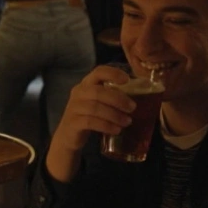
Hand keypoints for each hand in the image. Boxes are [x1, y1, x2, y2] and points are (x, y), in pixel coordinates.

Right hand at [45, 65, 135, 181]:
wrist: (69, 135)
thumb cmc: (89, 116)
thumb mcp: (98, 103)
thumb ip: (111, 97)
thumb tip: (139, 97)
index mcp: (86, 84)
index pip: (98, 72)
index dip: (113, 73)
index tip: (127, 80)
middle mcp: (78, 93)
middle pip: (98, 92)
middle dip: (118, 99)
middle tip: (133, 108)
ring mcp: (74, 108)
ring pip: (95, 108)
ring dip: (115, 115)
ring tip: (128, 121)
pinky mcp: (73, 123)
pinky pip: (91, 122)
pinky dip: (106, 126)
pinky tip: (117, 130)